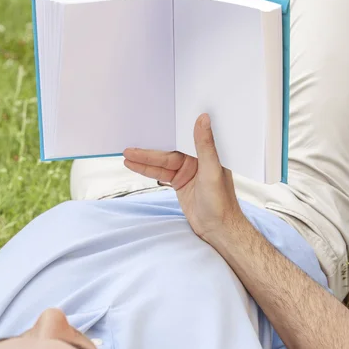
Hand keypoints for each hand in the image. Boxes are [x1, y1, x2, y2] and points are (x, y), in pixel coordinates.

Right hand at [123, 114, 243, 242]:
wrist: (218, 229)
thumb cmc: (221, 202)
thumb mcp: (211, 170)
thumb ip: (205, 145)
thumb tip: (203, 118)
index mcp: (207, 153)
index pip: (182, 141)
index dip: (165, 136)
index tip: (151, 129)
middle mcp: (196, 160)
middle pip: (167, 153)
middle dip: (148, 152)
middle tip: (129, 149)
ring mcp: (187, 173)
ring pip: (162, 164)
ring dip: (144, 162)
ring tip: (126, 157)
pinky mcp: (180, 184)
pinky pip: (161, 174)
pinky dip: (148, 171)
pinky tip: (136, 166)